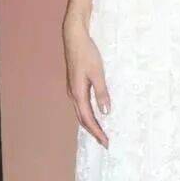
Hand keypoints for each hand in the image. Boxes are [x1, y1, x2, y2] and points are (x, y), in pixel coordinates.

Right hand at [63, 20, 109, 147]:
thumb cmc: (87, 54)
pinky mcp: (75, 85)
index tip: (106, 142)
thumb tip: (105, 112)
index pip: (88, 119)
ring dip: (91, 124)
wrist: (74, 38)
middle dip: (94, 132)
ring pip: (81, 112)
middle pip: (83, 119)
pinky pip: (81, 105)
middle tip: (105, 142)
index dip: (97, 132)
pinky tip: (95, 115)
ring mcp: (73, 90)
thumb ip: (102, 93)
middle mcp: (73, 94)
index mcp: (78, 93)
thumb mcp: (98, 73)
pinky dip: (89, 114)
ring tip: (101, 133)